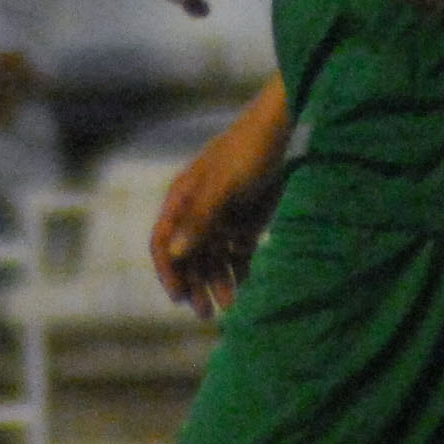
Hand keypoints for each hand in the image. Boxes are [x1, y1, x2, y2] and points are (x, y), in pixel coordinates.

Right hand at [150, 104, 290, 316]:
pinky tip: (245, 286)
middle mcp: (197, 212)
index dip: (168, 272)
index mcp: (181, 200)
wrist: (281, 129)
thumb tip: (173, 253)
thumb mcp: (223, 185)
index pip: (162, 243)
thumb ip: (200, 218)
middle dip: (195, 285)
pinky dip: (239, 270)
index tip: (179, 298)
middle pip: (188, 257)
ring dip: (218, 282)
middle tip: (208, 314)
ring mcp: (221, 217)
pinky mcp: (245, 221)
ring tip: (231, 306)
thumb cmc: (246, 151)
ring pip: (213, 259)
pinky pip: (236, 253)